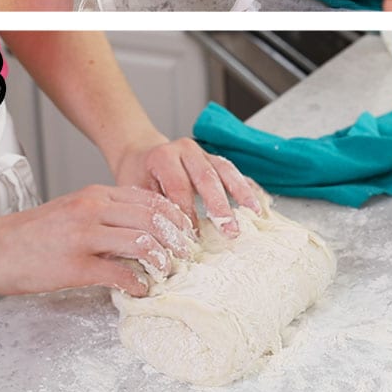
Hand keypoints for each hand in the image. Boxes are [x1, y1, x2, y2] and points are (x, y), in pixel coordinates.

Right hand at [0, 185, 194, 295]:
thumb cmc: (32, 233)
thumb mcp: (73, 210)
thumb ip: (107, 214)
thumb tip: (143, 230)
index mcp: (96, 194)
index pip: (150, 198)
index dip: (175, 217)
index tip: (186, 232)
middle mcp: (92, 209)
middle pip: (153, 217)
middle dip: (177, 238)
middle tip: (186, 255)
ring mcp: (83, 236)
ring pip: (142, 241)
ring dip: (162, 260)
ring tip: (166, 273)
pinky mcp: (74, 266)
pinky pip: (119, 273)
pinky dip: (138, 283)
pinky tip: (141, 290)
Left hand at [112, 136, 263, 239]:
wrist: (140, 153)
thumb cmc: (137, 177)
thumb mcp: (133, 192)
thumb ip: (149, 210)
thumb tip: (161, 242)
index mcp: (162, 157)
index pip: (178, 186)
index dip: (187, 212)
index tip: (193, 237)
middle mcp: (186, 150)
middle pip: (206, 177)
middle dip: (220, 206)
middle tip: (230, 230)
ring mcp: (203, 152)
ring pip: (226, 171)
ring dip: (242, 194)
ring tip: (254, 214)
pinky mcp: (215, 158)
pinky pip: (235, 171)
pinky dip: (248, 186)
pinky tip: (259, 202)